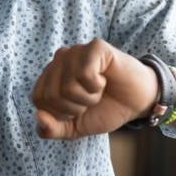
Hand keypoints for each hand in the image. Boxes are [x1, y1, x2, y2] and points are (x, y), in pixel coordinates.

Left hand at [31, 38, 158, 138]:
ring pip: (67, 86)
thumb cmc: (105, 110)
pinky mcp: (95, 47)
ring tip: (99, 91)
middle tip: (91, 101)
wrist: (137, 103)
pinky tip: (104, 80)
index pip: (38, 99)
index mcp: (51, 75)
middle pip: (51, 94)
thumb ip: (51, 129)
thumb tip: (39, 116)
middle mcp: (60, 59)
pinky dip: (96, 86)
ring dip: (88, 98)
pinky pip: (84, 74)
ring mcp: (77, 50)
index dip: (60, 113)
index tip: (78, 109)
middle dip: (74, 108)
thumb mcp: (73, 127)